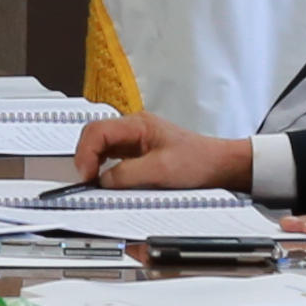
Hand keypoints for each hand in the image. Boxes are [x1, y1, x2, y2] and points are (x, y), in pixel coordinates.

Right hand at [74, 112, 252, 191]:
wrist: (220, 166)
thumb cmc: (199, 161)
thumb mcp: (161, 171)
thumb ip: (127, 174)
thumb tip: (102, 181)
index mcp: (138, 124)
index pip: (97, 131)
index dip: (86, 153)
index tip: (86, 175)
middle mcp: (134, 128)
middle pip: (95, 136)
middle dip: (86, 157)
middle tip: (86, 179)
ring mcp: (136, 139)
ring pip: (101, 146)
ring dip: (94, 162)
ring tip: (94, 181)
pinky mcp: (139, 153)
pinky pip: (112, 157)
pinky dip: (104, 168)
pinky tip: (106, 179)